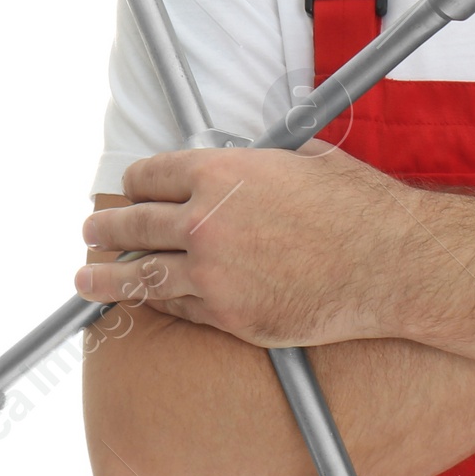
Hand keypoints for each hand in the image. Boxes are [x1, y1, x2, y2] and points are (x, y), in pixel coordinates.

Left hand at [72, 142, 416, 347]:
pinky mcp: (228, 315)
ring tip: (86, 279)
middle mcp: (205, 221)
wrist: (388, 261)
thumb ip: (258, 162)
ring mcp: (212, 273)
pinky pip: (178, 309)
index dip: (135, 182)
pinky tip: (147, 302)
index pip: (151, 176)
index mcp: (221, 172)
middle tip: (93, 231)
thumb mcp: (304, 159)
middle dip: (106, 227)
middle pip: (134, 224)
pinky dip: (159, 303)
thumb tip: (242, 160)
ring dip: (106, 276)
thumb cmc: (356, 206)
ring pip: (140, 276)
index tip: (130, 189)